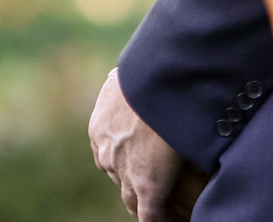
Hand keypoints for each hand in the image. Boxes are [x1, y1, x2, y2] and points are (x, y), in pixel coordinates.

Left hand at [90, 68, 203, 220]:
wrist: (160, 78)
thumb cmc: (153, 66)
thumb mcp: (137, 70)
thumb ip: (137, 81)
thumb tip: (148, 70)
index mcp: (101, 125)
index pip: (112, 152)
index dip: (130, 159)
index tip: (147, 159)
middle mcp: (106, 151)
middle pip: (119, 176)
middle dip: (136, 180)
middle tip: (159, 183)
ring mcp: (124, 171)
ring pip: (132, 198)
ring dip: (148, 203)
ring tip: (168, 208)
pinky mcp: (147, 186)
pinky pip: (151, 214)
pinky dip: (161, 219)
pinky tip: (172, 220)